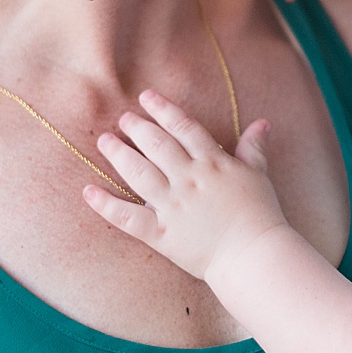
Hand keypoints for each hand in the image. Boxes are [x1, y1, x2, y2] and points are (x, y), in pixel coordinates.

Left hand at [84, 90, 288, 280]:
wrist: (254, 255)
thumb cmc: (260, 214)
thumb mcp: (258, 175)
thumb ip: (254, 147)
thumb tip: (262, 122)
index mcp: (212, 163)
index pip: (183, 128)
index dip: (163, 110)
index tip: (146, 97)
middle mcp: (189, 179)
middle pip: (157, 145)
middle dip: (137, 128)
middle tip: (123, 118)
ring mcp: (173, 206)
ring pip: (139, 174)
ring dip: (119, 155)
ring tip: (104, 141)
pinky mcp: (162, 234)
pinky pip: (128, 218)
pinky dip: (106, 206)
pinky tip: (88, 192)